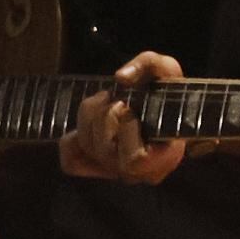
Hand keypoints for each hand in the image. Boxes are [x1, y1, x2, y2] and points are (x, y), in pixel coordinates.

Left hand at [59, 49, 187, 184]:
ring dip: (90, 117)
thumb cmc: (167, 94)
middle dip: (106, 114)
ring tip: (106, 102)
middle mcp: (138, 174)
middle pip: (105, 150)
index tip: (130, 106)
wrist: (167, 112)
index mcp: (164, 158)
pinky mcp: (97, 169)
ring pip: (87, 149)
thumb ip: (150, 65)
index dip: (126, 126)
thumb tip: (120, 78)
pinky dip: (72, 141)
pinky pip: (71, 163)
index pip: (135, 160)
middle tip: (118, 99)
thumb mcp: (167, 70)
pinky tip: (89, 122)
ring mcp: (117, 173)